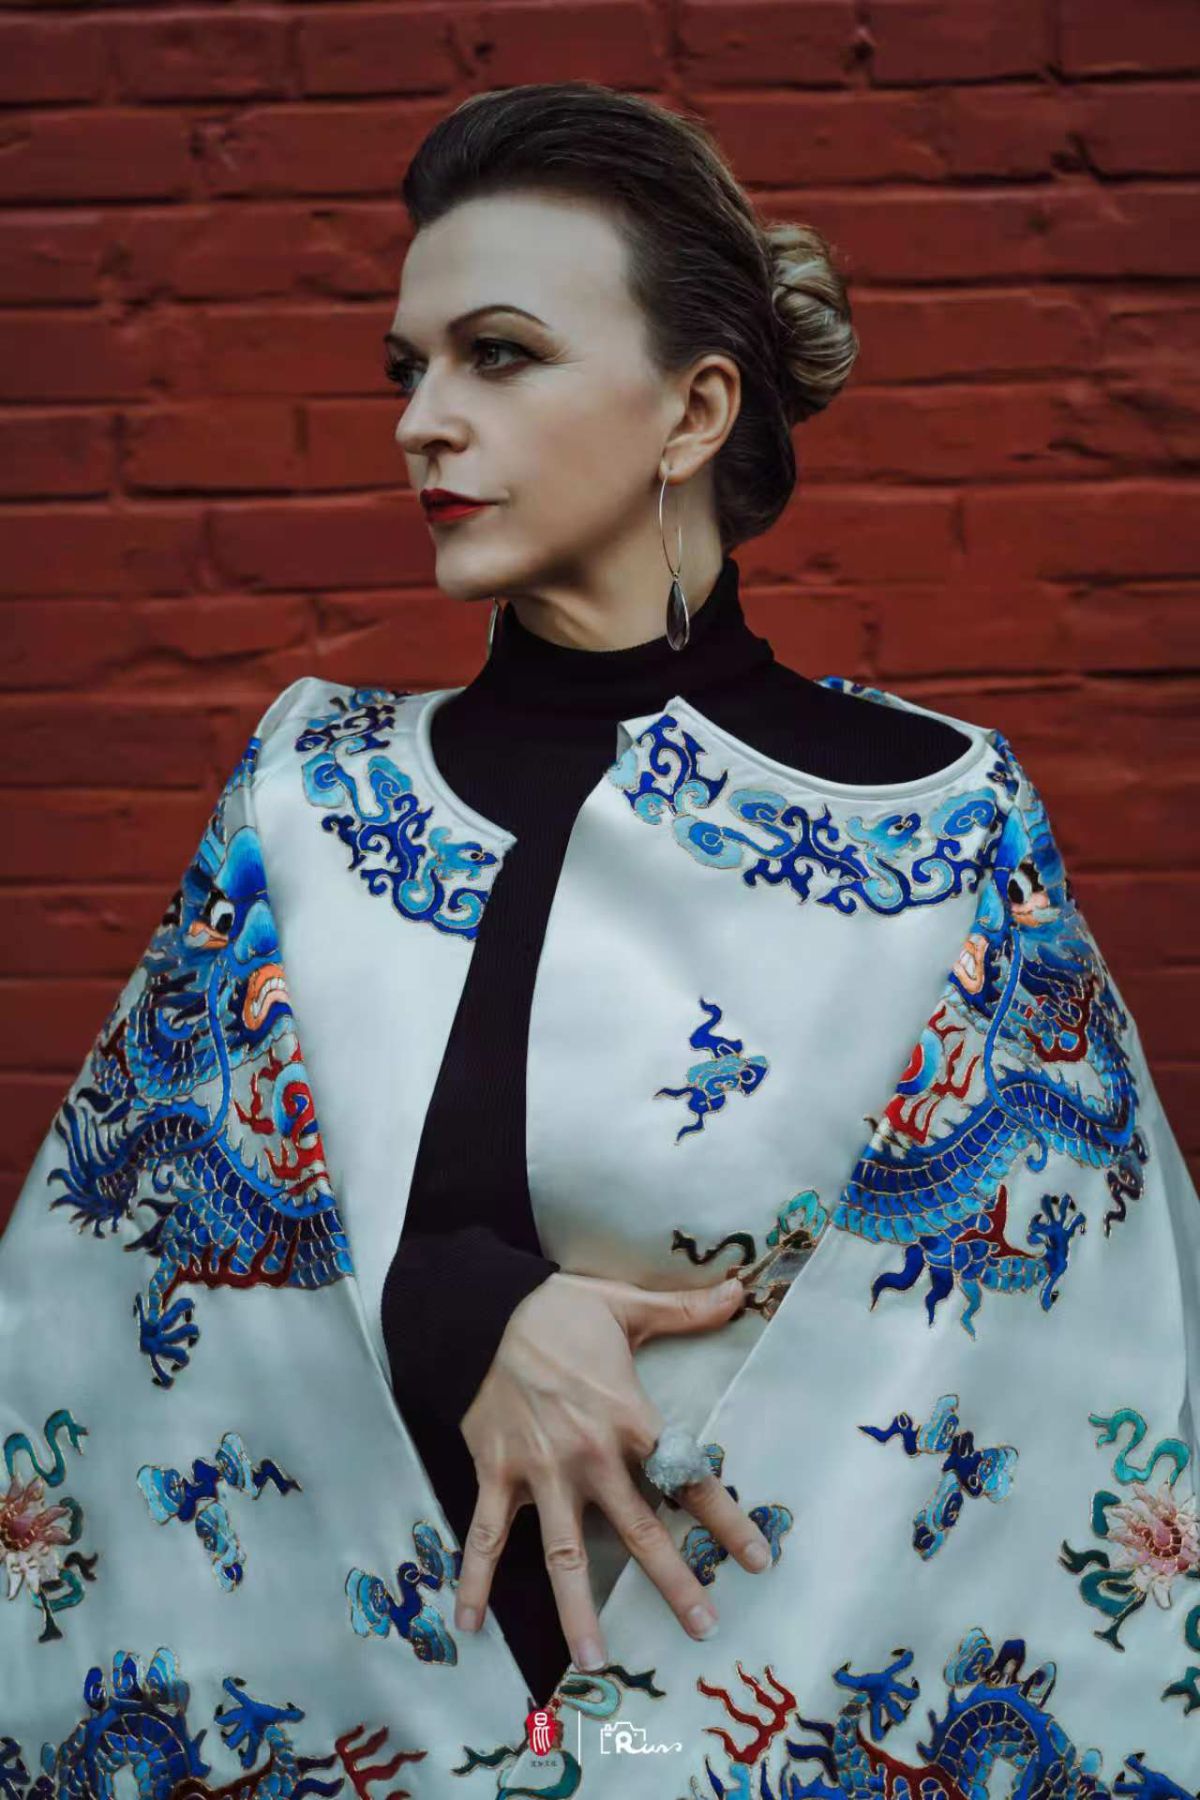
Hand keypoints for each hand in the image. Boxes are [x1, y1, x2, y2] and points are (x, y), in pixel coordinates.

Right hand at [454, 1268, 770, 1672]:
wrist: (481, 1309)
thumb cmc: (558, 1310)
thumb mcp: (625, 1305)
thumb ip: (685, 1310)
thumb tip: (740, 1290)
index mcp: (628, 1417)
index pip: (687, 1477)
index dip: (725, 1521)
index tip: (758, 1561)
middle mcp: (589, 1455)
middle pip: (639, 1530)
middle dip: (673, 1582)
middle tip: (704, 1629)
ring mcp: (540, 1471)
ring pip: (564, 1552)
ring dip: (577, 1608)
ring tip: (595, 1659)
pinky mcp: (496, 1474)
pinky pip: (486, 1536)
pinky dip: (474, 1580)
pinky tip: (469, 1624)